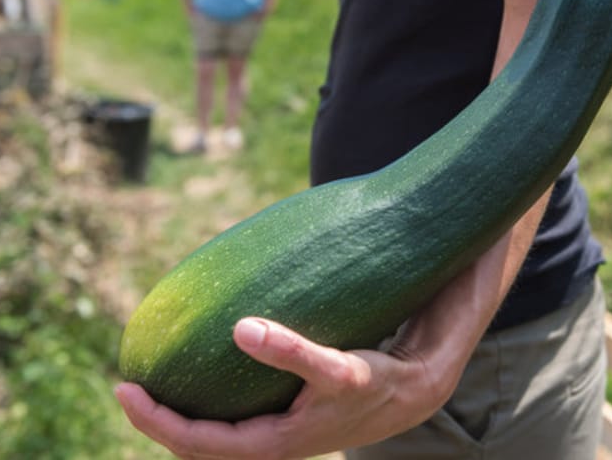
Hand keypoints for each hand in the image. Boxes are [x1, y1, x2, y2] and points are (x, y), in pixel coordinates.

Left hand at [115, 317, 452, 459]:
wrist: (411, 394)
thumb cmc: (375, 382)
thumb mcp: (338, 367)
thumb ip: (291, 351)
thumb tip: (241, 329)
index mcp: (273, 444)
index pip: (197, 444)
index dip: (155, 421)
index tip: (123, 389)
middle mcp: (269, 447)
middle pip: (196, 449)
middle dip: (158, 423)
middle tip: (128, 387)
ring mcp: (275, 437)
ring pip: (213, 441)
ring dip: (180, 418)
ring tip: (156, 385)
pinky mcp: (284, 422)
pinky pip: (232, 425)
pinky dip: (207, 408)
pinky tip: (204, 376)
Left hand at [116, 205, 547, 458]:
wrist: (438, 374)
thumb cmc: (432, 319)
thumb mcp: (433, 281)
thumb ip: (443, 252)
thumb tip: (482, 179)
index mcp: (384, 383)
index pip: (337, 374)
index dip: (291, 355)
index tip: (244, 328)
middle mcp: (345, 419)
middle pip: (261, 449)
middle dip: (188, 432)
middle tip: (129, 392)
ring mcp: (320, 432)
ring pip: (241, 455)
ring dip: (183, 435)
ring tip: (135, 397)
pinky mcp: (299, 429)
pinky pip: (244, 436)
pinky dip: (204, 426)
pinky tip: (166, 397)